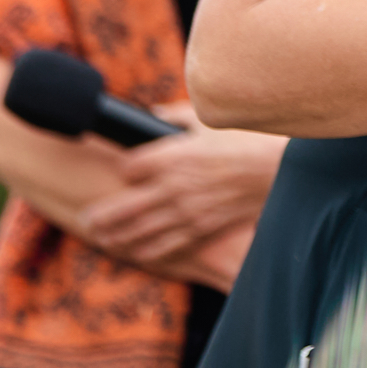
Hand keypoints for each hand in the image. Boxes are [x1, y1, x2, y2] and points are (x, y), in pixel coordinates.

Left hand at [78, 108, 283, 272]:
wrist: (279, 170)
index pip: (128, 169)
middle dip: (101, 215)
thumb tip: (153, 114)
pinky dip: (147, 252)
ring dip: (116, 238)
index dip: (124, 170)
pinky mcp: (201, 228)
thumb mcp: (210, 120)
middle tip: (87, 219)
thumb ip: (176, 117)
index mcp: (172, 156)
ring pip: (138, 232)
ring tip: (102, 238)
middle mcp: (173, 187)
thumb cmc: (247, 139)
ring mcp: (185, 212)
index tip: (125, 171)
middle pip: (122, 207)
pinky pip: (166, 246)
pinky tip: (135, 253)